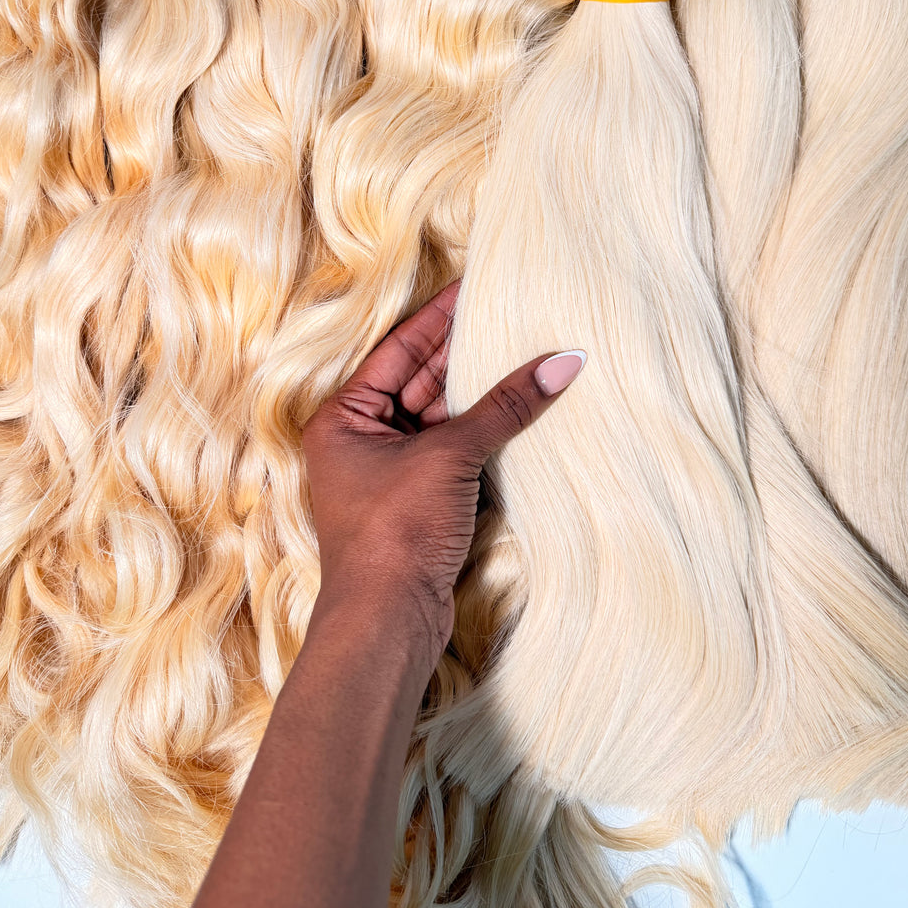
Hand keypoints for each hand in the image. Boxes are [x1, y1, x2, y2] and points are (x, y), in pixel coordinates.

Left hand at [301, 282, 585, 670]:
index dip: (439, 317)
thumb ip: (505, 406)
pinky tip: (517, 406)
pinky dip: (482, 430)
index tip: (475, 285)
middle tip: (510, 312)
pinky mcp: (416, 502)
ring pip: (439, 416)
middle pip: (418, 380)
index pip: (398, 349)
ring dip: (478, 392)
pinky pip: (451, 449)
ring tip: (524, 352)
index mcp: (344, 417)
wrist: (388, 621)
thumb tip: (564, 361)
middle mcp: (359, 439)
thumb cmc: (394, 533)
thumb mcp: (450, 456)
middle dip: (463, 352)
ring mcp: (388, 472)